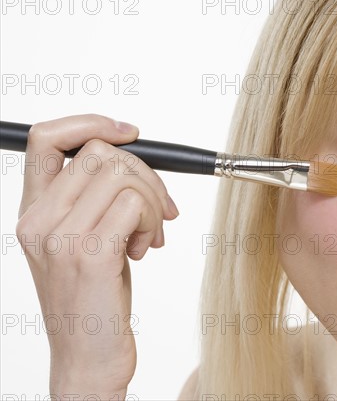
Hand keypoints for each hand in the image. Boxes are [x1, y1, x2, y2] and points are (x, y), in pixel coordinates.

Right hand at [15, 114, 178, 398]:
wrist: (88, 355)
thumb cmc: (92, 297)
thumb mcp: (83, 240)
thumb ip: (95, 200)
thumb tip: (134, 160)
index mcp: (34, 211)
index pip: (47, 139)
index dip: (90, 122)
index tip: (129, 133)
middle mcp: (39, 220)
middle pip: (101, 153)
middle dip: (146, 173)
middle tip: (161, 208)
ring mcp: (61, 238)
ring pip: (124, 176)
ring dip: (153, 202)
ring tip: (150, 235)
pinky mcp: (90, 255)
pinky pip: (135, 205)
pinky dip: (153, 221)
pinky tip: (146, 247)